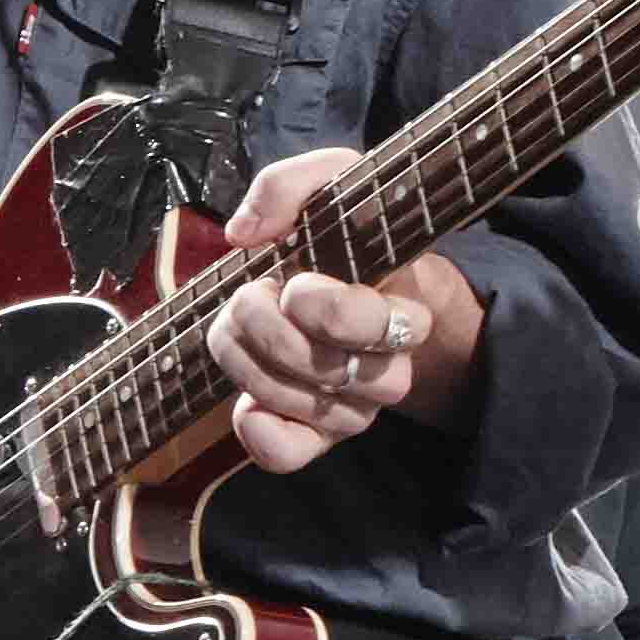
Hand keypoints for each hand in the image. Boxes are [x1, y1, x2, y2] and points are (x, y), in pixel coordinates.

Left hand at [204, 149, 479, 475]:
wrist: (347, 286)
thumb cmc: (340, 238)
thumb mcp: (328, 186)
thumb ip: (291, 184)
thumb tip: (246, 232)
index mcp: (404, 311)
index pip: (372, 324)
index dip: (323, 306)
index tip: (296, 280)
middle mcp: (387, 369)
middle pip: (331, 371)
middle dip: (269, 330)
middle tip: (250, 297)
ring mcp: (352, 408)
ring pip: (302, 406)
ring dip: (248, 364)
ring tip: (235, 328)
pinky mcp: (315, 436)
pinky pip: (288, 455)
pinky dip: (260, 433)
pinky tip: (244, 405)